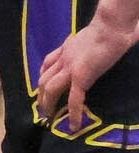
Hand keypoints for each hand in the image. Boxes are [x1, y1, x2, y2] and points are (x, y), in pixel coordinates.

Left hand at [37, 12, 138, 131]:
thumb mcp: (93, 34)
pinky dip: (73, 113)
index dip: (43, 76)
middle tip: (42, 109)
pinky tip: (74, 125)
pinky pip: (74, 99)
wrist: (111, 27)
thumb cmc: (109, 28)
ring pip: (50, 89)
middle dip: (41, 95)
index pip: (48, 63)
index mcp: (67, 48)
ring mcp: (70, 68)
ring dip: (48, 104)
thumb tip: (101, 44)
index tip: (42, 87)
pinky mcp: (81, 76)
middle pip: (44, 79)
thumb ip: (90, 41)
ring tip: (49, 118)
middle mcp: (63, 59)